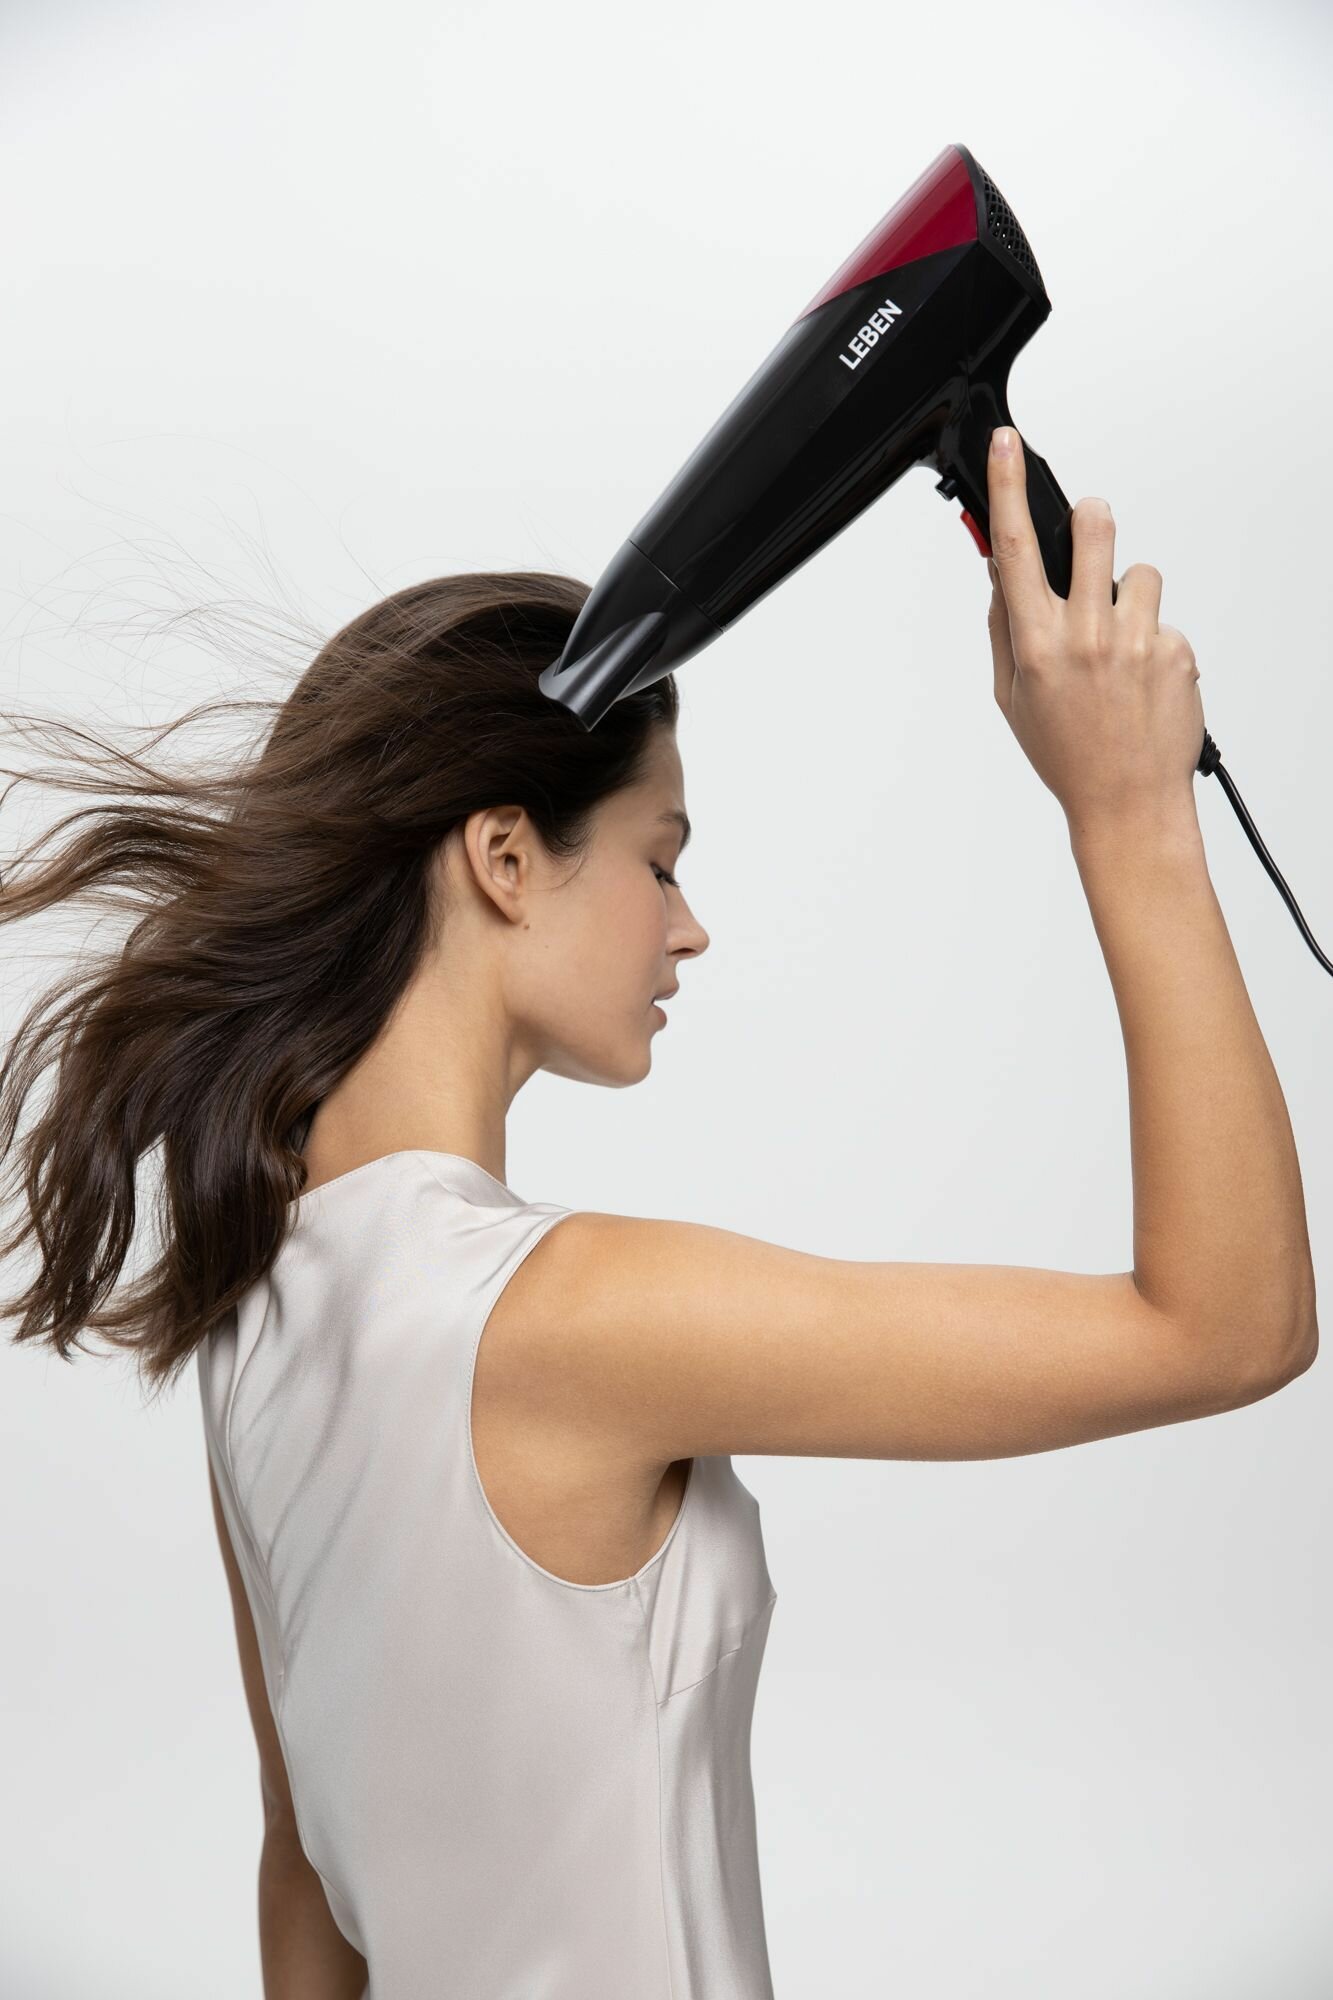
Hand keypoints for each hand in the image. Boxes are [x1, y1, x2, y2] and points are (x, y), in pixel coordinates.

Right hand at [985, 428, 1204, 834]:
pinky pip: (1164, 619)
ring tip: (1121, 647)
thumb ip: (1005, 629)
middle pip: (1095, 528)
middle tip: (1092, 542)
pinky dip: (1155, 641)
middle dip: (1093, 520)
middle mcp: (1085, 636)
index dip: (1006, 488)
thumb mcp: (1013, 697)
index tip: (1007, 446)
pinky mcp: (1176, 652)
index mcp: (1036, 644)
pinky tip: (1144, 680)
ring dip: (1129, 597)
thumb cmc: (1068, 754)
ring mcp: (1135, 642)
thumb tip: (1001, 575)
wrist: (1128, 802)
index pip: (1015, 549)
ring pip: (1139, 572)